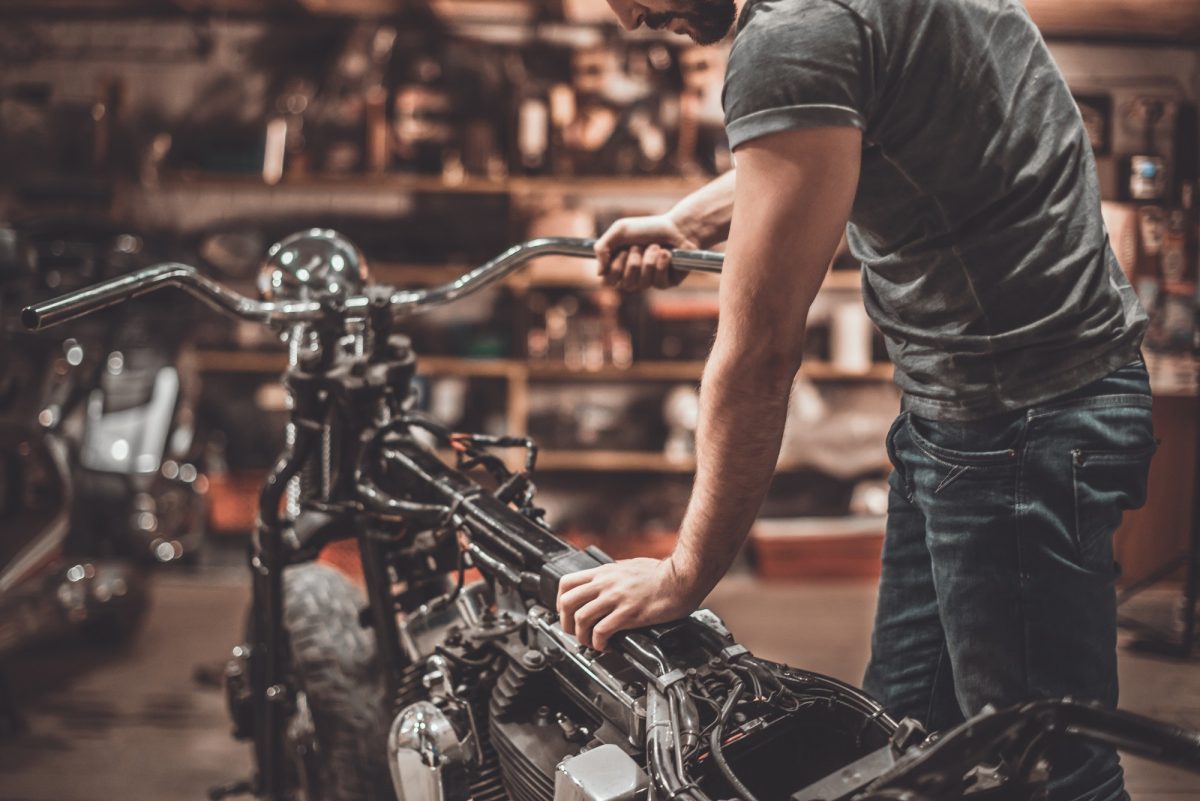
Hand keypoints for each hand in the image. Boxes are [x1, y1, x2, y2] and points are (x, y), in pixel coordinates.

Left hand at [555, 556, 705, 649]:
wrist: (682, 578)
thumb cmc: (663, 573)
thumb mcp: (630, 566)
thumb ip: (615, 576)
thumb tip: (607, 584)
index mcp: (605, 572)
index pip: (567, 583)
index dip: (560, 602)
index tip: (566, 614)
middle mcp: (606, 584)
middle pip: (568, 602)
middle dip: (566, 622)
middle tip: (574, 632)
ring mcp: (616, 598)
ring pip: (581, 618)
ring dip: (581, 636)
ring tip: (590, 643)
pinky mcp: (628, 613)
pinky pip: (602, 630)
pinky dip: (598, 642)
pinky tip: (605, 646)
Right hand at [594, 214, 698, 290]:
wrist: (677, 227)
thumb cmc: (648, 228)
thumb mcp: (619, 230)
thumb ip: (601, 248)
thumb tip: (599, 273)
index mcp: (619, 266)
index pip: (608, 282)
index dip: (615, 268)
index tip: (622, 251)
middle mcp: (633, 277)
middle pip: (625, 284)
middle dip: (633, 261)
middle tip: (639, 246)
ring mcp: (649, 282)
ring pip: (642, 283)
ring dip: (649, 259)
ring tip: (656, 246)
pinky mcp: (666, 283)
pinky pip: (658, 282)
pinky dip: (662, 263)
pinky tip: (667, 253)